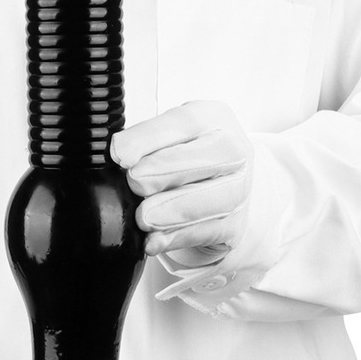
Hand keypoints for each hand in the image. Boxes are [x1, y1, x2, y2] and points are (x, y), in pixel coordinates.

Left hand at [109, 100, 255, 266]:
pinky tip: (154, 241)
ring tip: (143, 217)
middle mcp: (235, 150)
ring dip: (174, 210)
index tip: (121, 155)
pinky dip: (178, 238)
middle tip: (135, 183)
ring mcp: (241, 189)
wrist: (222, 189)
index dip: (149, 138)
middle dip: (166, 172)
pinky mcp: (235, 225)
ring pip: (215, 199)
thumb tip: (119, 154)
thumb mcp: (167, 137)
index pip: (183, 122)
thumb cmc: (188, 157)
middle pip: (209, 158)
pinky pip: (208, 233)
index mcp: (213, 118)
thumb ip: (143, 142)